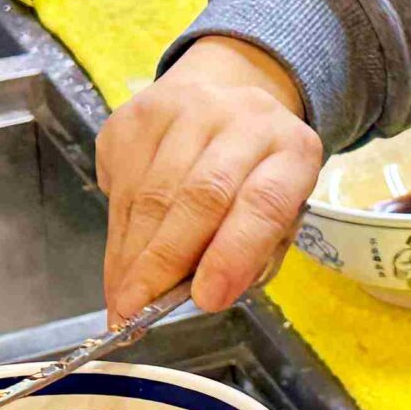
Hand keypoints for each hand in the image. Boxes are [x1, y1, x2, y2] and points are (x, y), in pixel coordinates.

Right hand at [98, 36, 320, 319]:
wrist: (226, 97)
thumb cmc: (256, 176)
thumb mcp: (279, 216)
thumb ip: (251, 257)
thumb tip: (201, 295)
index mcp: (293, 149)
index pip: (264, 202)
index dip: (233, 254)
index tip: (205, 301)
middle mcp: (244, 118)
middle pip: (199, 196)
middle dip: (163, 264)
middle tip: (139, 312)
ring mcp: (187, 108)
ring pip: (151, 193)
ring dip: (132, 256)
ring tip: (123, 299)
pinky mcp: (138, 113)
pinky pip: (120, 183)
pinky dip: (116, 234)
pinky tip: (119, 263)